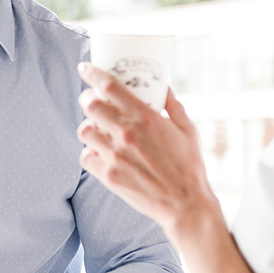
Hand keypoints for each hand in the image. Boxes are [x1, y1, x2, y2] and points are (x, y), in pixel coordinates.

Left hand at [77, 62, 219, 238]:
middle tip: (90, 99)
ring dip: (88, 126)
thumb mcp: (188, 130)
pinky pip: (85, 157)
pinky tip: (100, 153)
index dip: (92, 73)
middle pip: (90, 105)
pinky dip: (90, 153)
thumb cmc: (189, 167)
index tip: (85, 68)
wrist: (185, 205)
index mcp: (145, 118)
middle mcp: (126, 134)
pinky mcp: (108, 176)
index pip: (109, 87)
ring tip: (97, 129)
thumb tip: (163, 85)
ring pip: (84, 131)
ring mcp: (115, 156)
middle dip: (87, 98)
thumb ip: (173, 105)